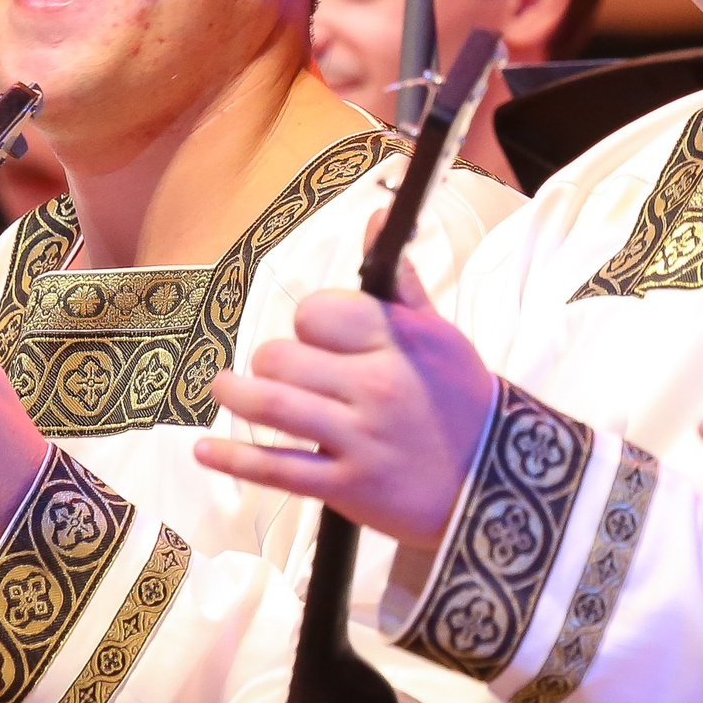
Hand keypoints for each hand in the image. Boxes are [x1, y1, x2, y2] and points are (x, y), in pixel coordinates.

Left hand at [193, 258, 495, 549]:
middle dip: (272, 362)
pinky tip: (204, 451)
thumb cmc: (463, 403)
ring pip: (270, 405)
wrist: (498, 486)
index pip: (318, 312)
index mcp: (398, 342)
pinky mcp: (346, 487)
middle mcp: (376, 386)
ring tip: (223, 388)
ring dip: (235, 394)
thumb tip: (377, 216)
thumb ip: (400, 282)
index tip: (318, 339)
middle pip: (281, 356)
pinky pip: (276, 468)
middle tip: (280, 373)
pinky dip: (233, 458)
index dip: (309, 324)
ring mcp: (359, 439)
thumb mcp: (441, 336)